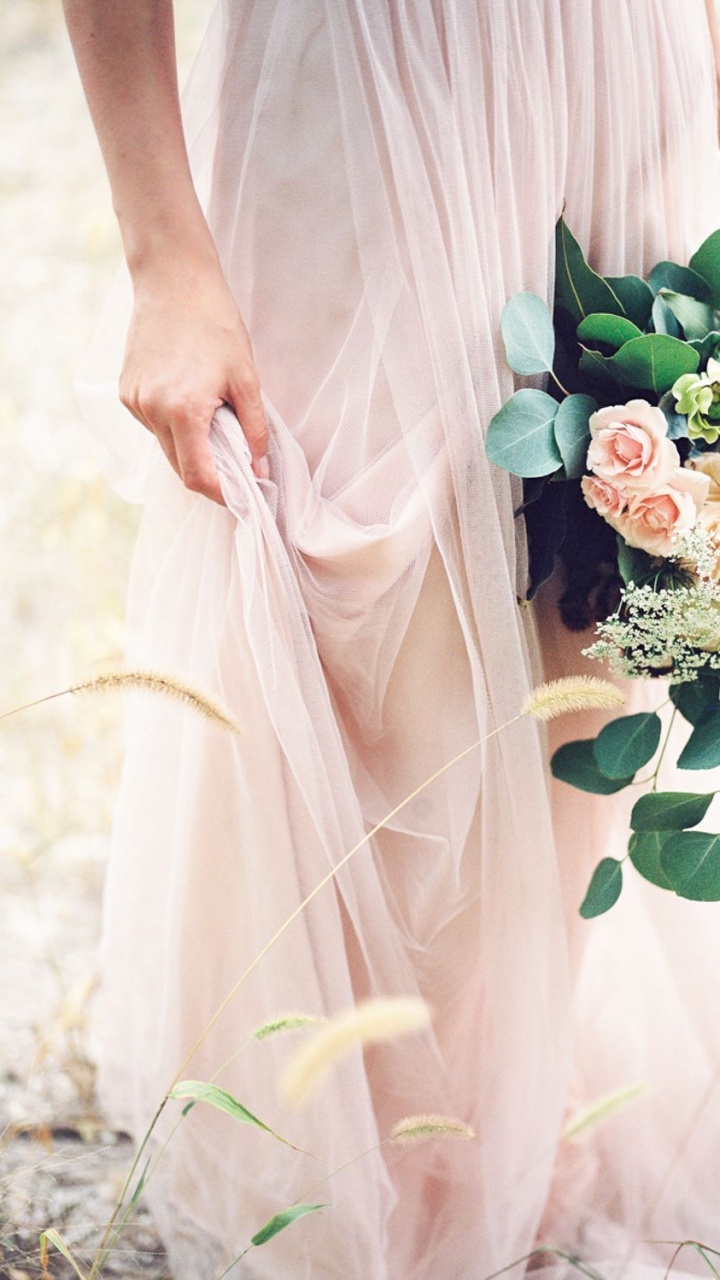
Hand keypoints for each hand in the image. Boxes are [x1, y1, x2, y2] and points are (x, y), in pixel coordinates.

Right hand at [119, 248, 267, 504]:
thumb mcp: (246, 378)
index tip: (244, 497)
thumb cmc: (215, 323)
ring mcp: (134, 402)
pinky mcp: (126, 392)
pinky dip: (174, 427)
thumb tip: (259, 467)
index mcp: (183, 411)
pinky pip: (153, 425)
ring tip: (216, 426)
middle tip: (238, 469)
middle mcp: (151, 411)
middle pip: (180, 467)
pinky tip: (190, 402)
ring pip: (166, 447)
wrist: (173, 280)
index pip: (198, 477)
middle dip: (210, 474)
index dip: (222, 495)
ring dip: (191, 449)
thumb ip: (255, 429)